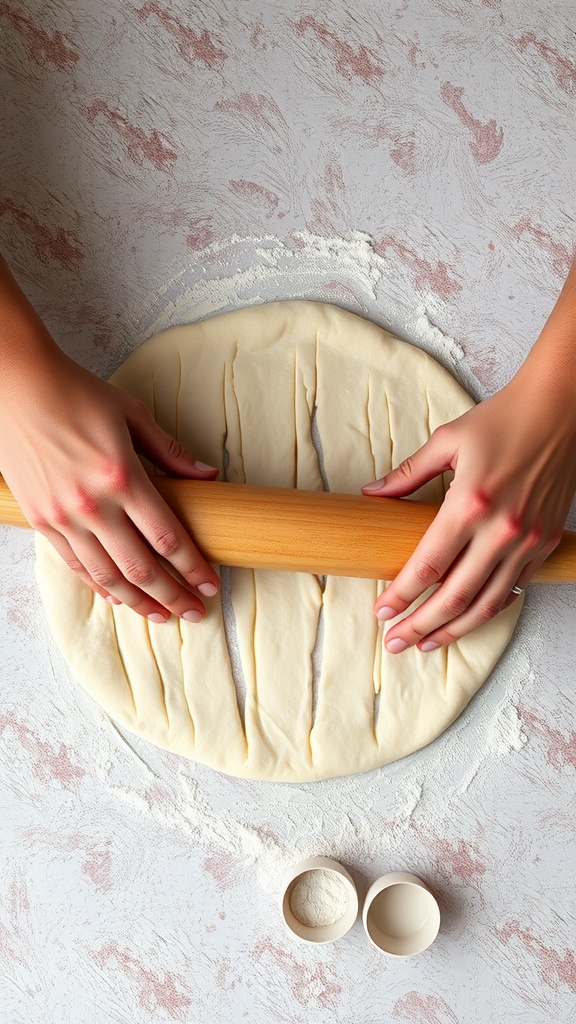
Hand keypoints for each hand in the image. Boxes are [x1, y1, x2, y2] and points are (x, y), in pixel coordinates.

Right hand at [0, 348, 219, 621]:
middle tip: (195, 612)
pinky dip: (99, 586)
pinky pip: (75, 564)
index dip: (192, 568)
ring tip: (162, 615)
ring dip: (138, 601)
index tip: (210, 585)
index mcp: (122, 477)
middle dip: (173, 596)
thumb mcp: (132, 414)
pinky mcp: (41, 520)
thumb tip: (209, 476)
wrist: (15, 384)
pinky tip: (119, 597)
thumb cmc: (75, 392)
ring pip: (107, 575)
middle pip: (141, 567)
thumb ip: (171, 451)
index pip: (167, 538)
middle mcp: (92, 504)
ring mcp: (63, 516)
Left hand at [361, 376, 575, 650]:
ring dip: (453, 629)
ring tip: (425, 643)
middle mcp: (501, 529)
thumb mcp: (448, 440)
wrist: (559, 410)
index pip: (427, 565)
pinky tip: (466, 619)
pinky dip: (488, 610)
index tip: (381, 611)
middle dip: (419, 625)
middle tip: (393, 642)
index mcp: (470, 503)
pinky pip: (514, 589)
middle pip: (453, 596)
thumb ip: (408, 474)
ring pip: (486, 603)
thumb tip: (372, 495)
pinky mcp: (545, 543)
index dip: (401, 594)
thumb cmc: (502, 419)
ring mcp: (527, 541)